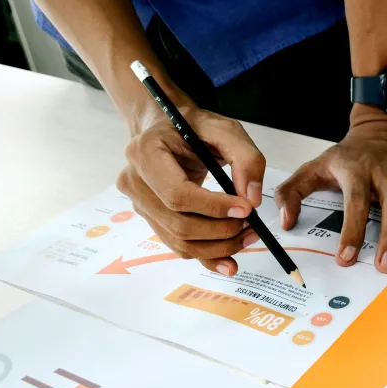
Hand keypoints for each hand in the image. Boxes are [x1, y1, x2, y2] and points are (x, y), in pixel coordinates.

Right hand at [117, 105, 266, 275]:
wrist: (169, 128)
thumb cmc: (195, 127)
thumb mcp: (226, 130)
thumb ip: (246, 159)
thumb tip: (251, 199)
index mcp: (146, 152)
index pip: (178, 194)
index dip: (214, 207)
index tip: (245, 209)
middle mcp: (134, 181)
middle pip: (179, 223)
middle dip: (221, 230)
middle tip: (252, 224)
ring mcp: (140, 204)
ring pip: (179, 241)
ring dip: (218, 247)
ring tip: (247, 235)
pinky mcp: (152, 219)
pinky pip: (178, 246)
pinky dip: (207, 256)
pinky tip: (229, 260)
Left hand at [275, 107, 386, 272]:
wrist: (383, 123)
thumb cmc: (349, 154)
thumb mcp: (315, 167)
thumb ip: (292, 193)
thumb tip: (285, 221)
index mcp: (356, 170)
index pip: (354, 202)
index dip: (352, 231)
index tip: (347, 257)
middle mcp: (385, 170)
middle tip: (386, 265)